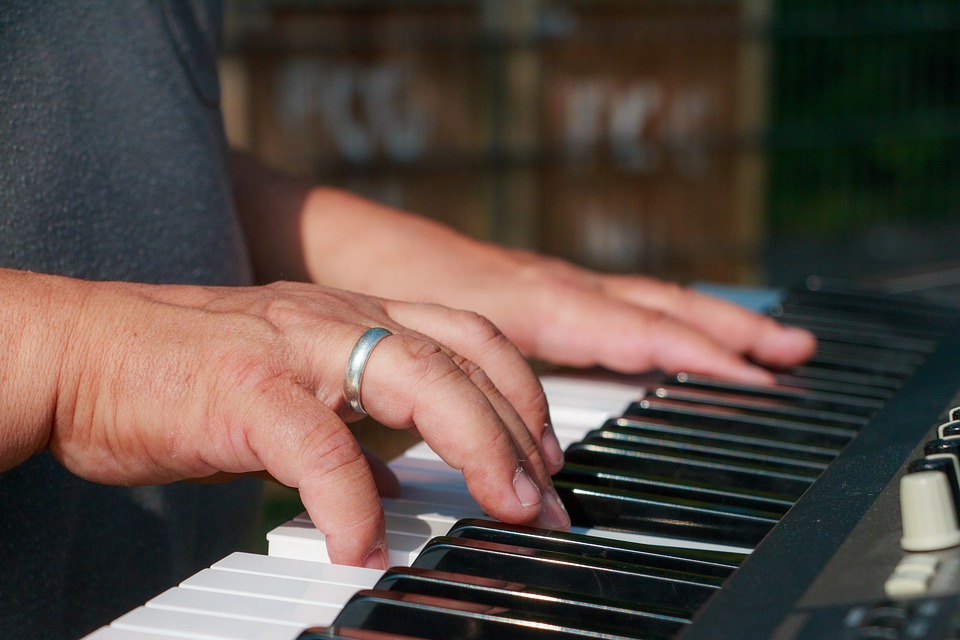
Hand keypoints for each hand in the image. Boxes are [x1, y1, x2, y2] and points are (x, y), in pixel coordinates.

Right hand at [2, 271, 567, 567]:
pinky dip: (353, 500)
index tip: (548, 457)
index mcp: (358, 315)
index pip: (469, 337)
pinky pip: (320, 444)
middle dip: (521, 431)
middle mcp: (341, 318)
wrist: (84, 351)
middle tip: (547, 503)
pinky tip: (365, 547)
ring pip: (417, 380)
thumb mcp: (296, 385)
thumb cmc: (190, 375)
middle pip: (464, 357)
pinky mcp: (245, 387)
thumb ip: (356, 419)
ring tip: (505, 511)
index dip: (523, 393)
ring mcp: (296, 346)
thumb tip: (401, 483)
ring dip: (477, 449)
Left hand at [283, 189, 815, 382]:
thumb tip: (502, 488)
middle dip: (729, 330)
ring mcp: (551, 285)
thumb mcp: (418, 362)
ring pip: (647, 298)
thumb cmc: (379, 296)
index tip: (754, 378)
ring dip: (710, 320)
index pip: (634, 329)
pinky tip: (683, 334)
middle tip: (795, 352)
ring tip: (770, 341)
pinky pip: (618, 301)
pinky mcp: (542, 290)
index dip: (695, 354)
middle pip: (660, 306)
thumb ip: (459, 423)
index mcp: (531, 303)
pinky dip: (664, 317)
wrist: (347, 248)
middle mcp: (553, 287)